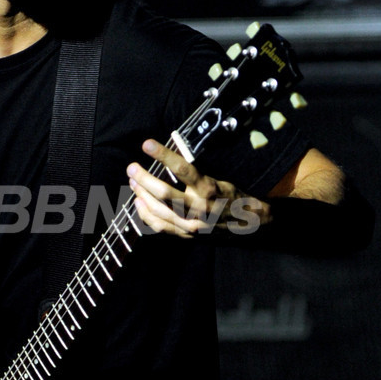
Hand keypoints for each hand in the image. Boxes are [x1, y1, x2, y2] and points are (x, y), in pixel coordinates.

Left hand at [127, 139, 267, 237]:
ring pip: (158, 210)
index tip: (147, 144)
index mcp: (209, 189)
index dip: (164, 155)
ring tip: (132, 181)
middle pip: (163, 193)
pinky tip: (138, 202)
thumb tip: (172, 155)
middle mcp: (199, 208)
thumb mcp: (220, 179)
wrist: (248, 224)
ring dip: (141, 194)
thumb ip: (196, 173)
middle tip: (132, 167)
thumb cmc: (232, 196)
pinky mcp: (187, 234)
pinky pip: (159, 225)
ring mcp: (191, 224)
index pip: (183, 169)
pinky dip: (145, 213)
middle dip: (143, 179)